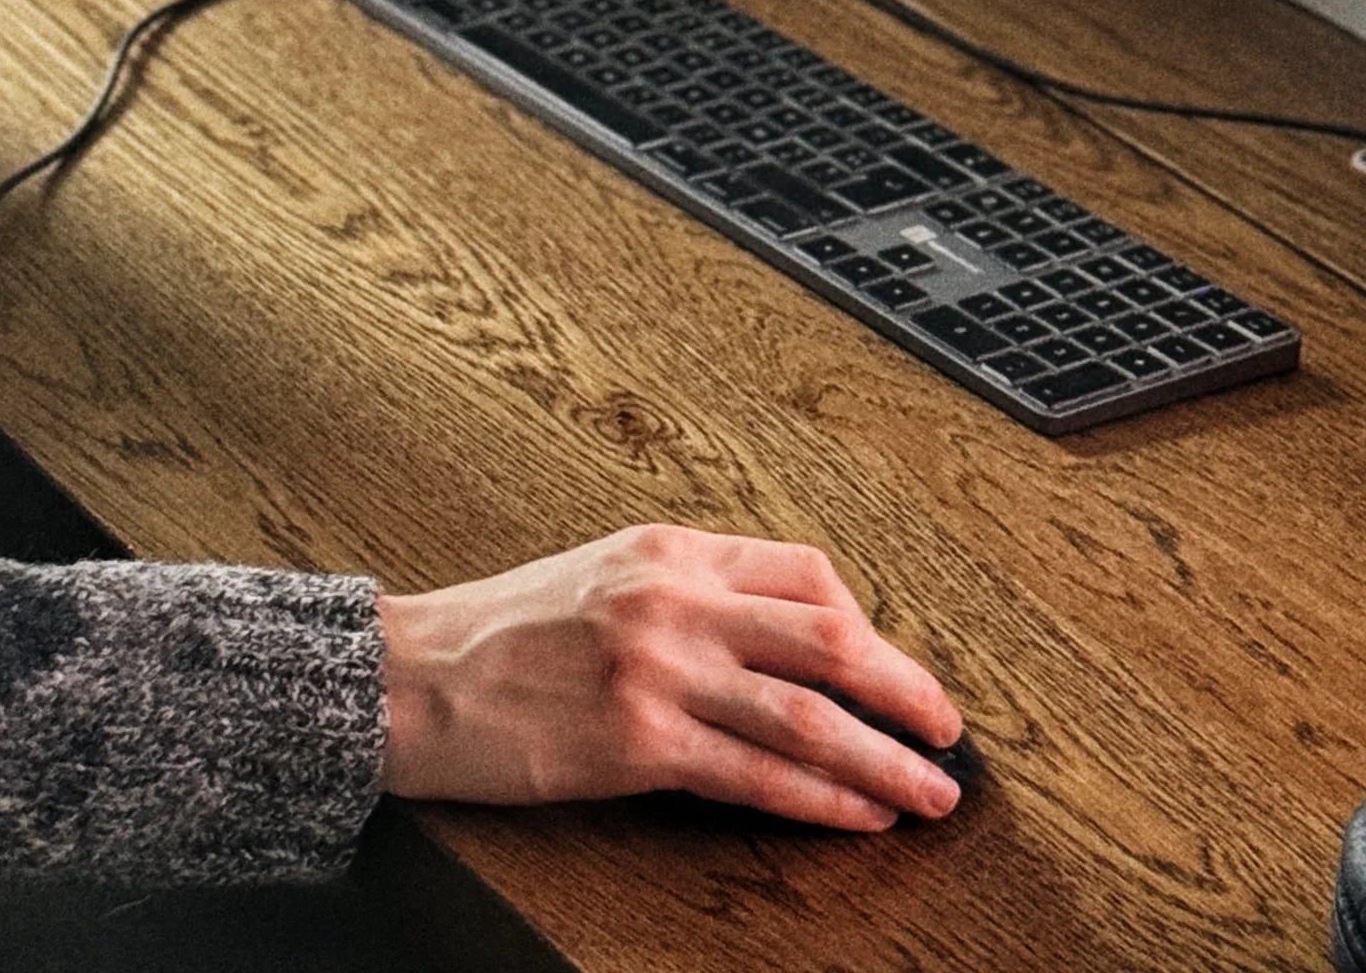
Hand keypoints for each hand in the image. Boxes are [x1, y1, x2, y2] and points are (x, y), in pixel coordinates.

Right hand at [378, 527, 961, 829]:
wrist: (415, 678)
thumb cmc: (501, 631)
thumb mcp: (602, 574)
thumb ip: (687, 591)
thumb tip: (781, 635)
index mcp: (667, 549)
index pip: (804, 572)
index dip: (868, 624)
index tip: (893, 668)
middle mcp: (672, 598)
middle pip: (827, 638)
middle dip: (905, 688)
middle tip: (950, 731)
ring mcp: (658, 669)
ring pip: (807, 714)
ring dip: (885, 757)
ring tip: (930, 792)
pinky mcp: (639, 743)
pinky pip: (756, 773)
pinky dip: (823, 798)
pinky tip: (860, 816)